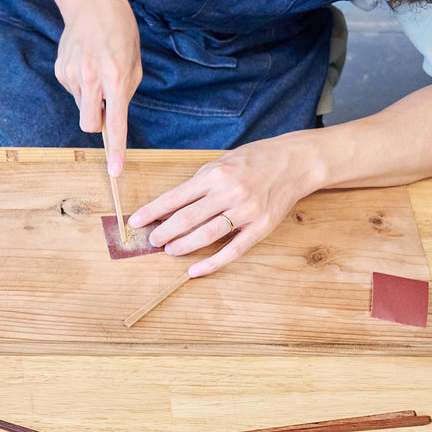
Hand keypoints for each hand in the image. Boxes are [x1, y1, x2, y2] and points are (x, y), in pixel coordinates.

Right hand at [52, 0, 141, 175]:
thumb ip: (125, 92)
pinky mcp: (60, 71)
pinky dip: (80, 85)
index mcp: (117, 77)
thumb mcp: (134, 62)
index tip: (115, 171)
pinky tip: (85, 63)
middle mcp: (92, 79)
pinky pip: (72, 91)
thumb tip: (111, 116)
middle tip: (104, 103)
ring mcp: (72, 75)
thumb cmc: (120, 31)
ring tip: (96, 69)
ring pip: (81, 107)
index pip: (116, 123)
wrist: (91, 3)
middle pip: (90, 124)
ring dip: (89, 98)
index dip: (116, 150)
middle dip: (97, 122)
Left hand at [129, 135, 321, 276]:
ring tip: (170, 251)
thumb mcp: (222, 163)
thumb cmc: (254, 161)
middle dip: (165, 232)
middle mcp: (230, 192)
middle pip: (188, 218)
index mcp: (215, 174)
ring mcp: (247, 210)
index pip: (175, 197)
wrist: (295, 161)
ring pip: (207, 235)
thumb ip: (198, 184)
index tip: (135, 222)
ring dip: (183, 246)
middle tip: (152, 241)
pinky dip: (212, 263)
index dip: (152, 212)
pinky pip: (233, 250)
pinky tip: (194, 270)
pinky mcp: (261, 227)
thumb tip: (169, 206)